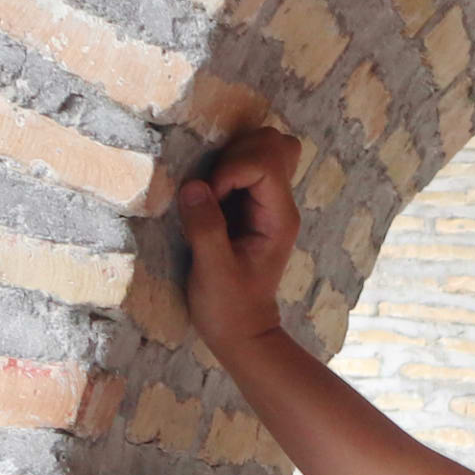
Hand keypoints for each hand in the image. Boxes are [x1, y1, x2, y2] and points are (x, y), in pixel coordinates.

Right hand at [176, 126, 302, 353]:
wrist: (242, 331)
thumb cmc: (229, 307)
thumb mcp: (213, 273)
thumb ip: (205, 230)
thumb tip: (193, 186)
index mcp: (279, 218)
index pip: (265, 164)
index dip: (232, 171)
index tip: (210, 199)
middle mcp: (280, 204)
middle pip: (274, 144)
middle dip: (235, 156)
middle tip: (213, 190)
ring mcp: (269, 202)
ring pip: (264, 148)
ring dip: (231, 158)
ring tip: (212, 191)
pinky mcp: (252, 204)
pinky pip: (248, 164)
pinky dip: (228, 166)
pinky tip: (212, 194)